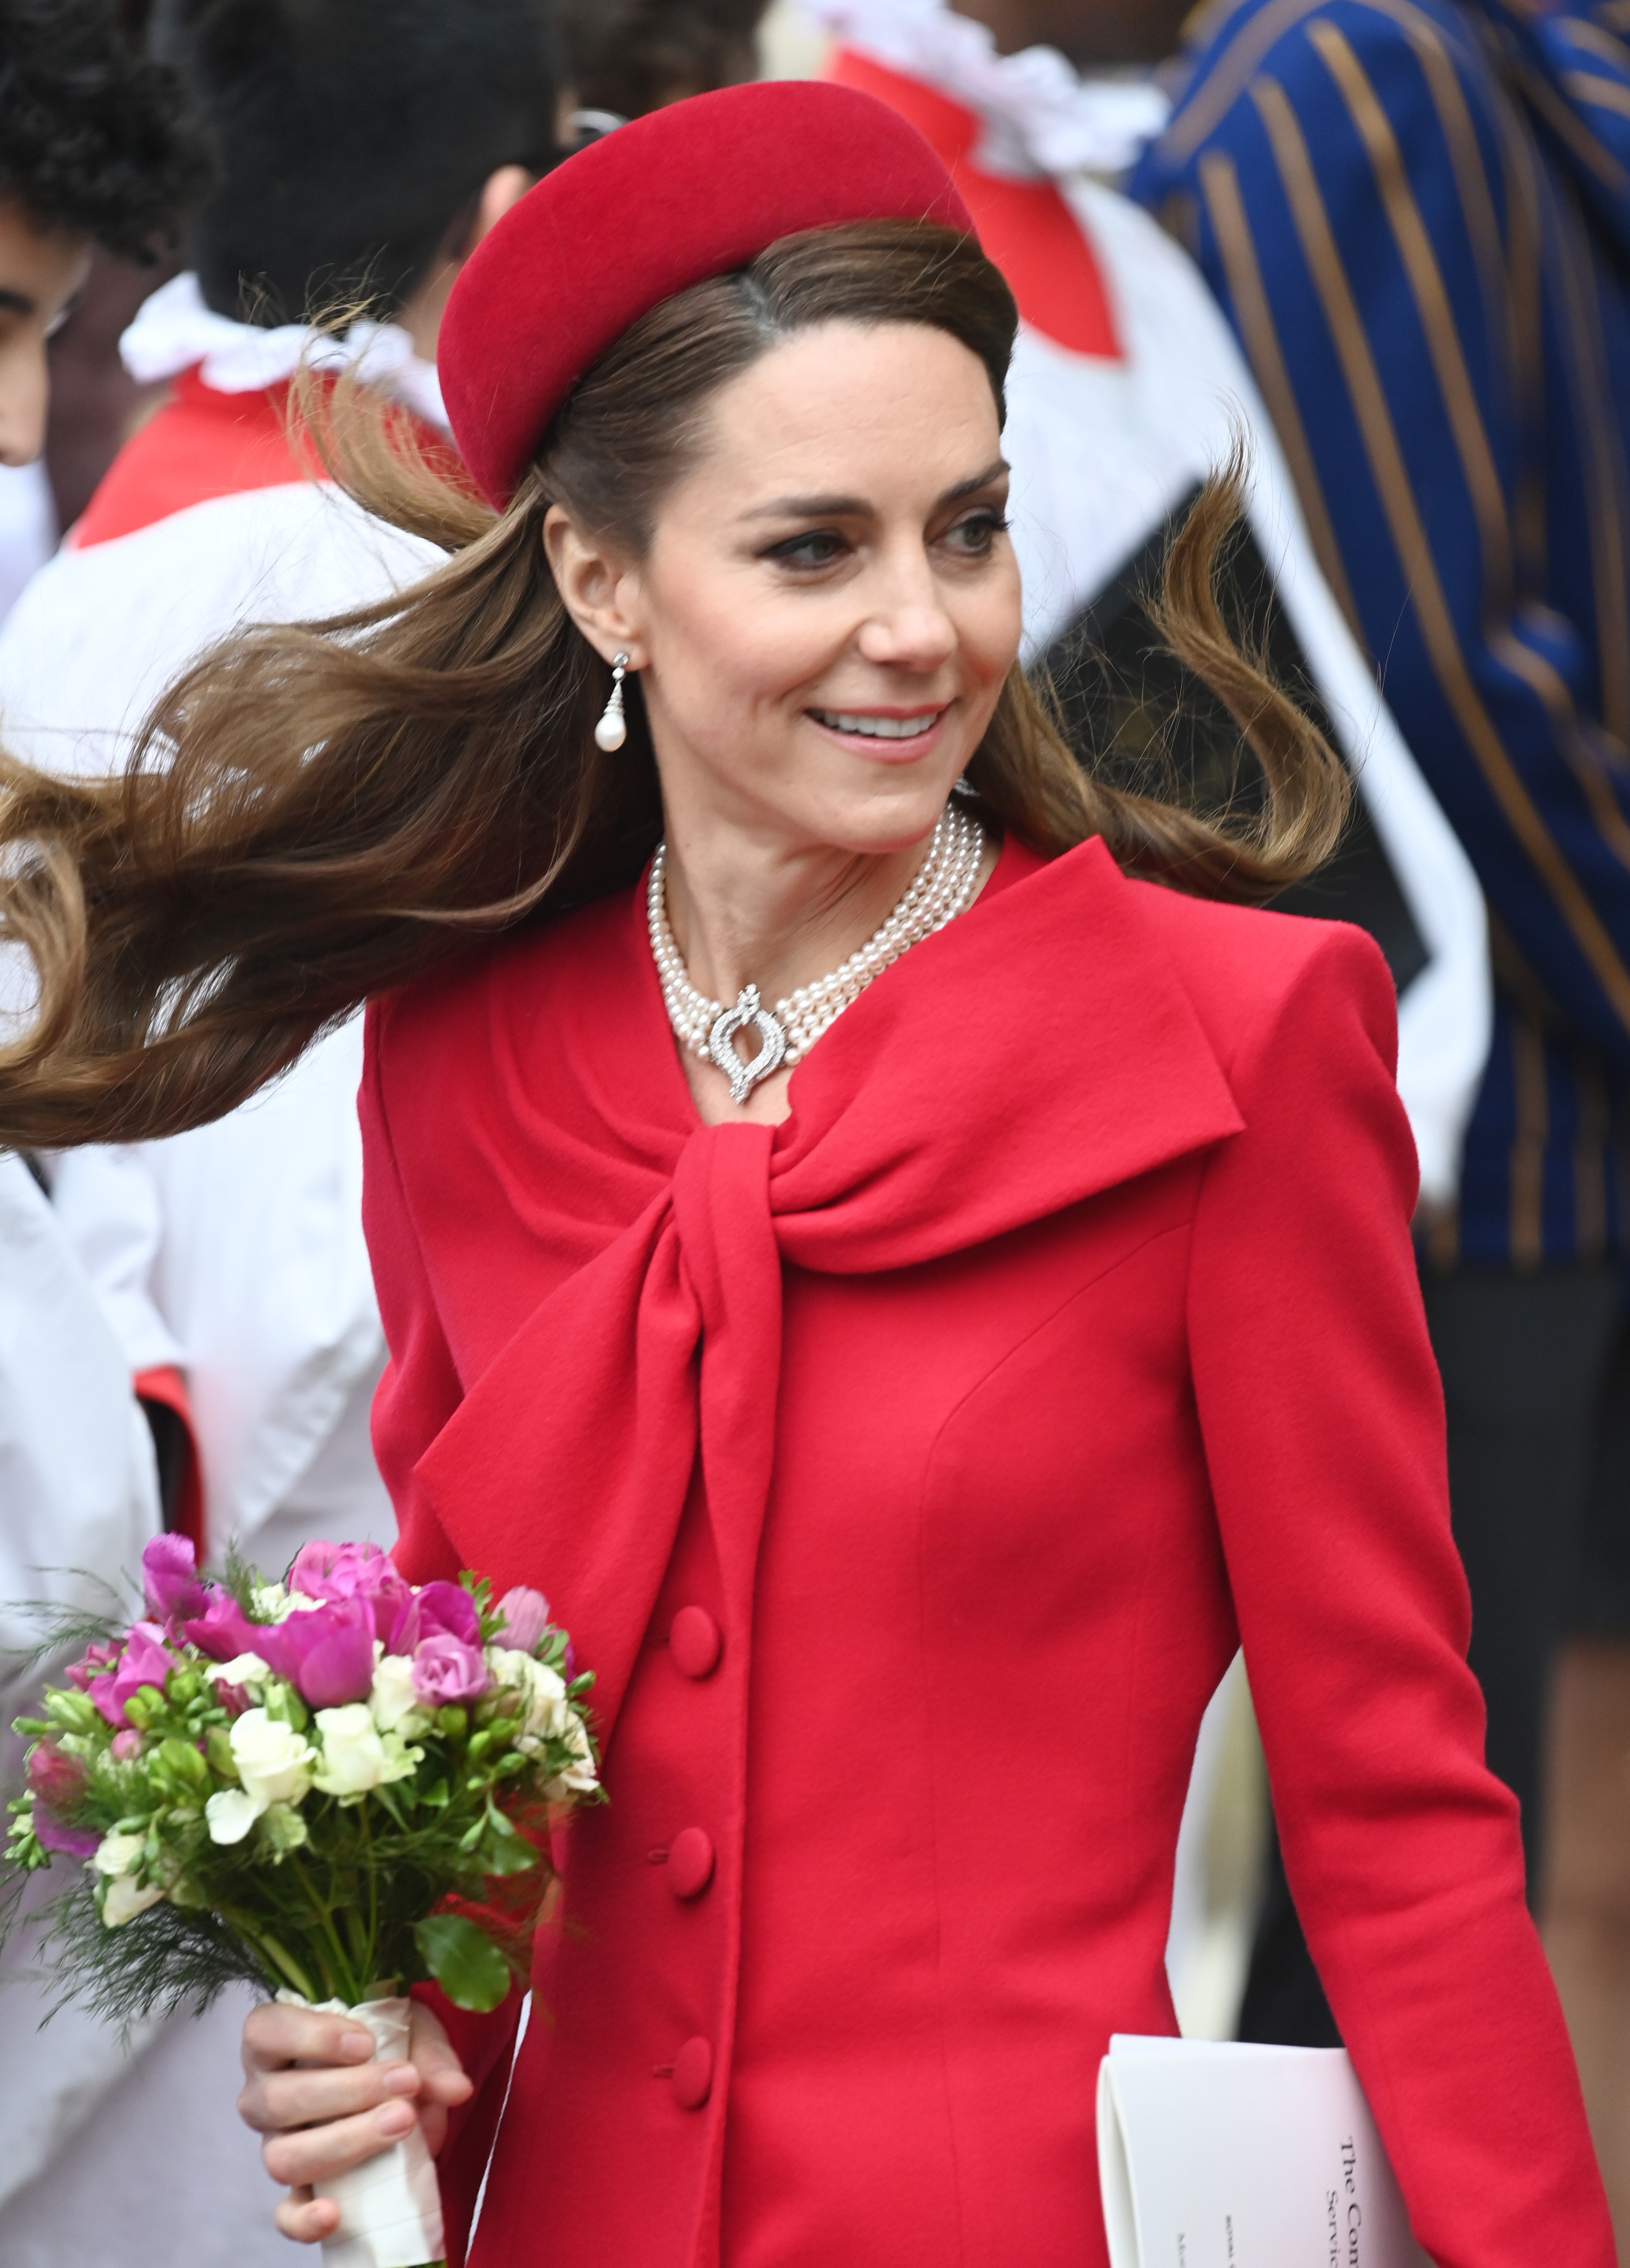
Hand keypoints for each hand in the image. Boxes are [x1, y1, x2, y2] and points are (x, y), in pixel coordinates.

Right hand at [238, 1997, 473, 2244]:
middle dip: (347, 2091)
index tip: (366, 2043)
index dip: (310, 2036)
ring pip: (284, 2156)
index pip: (265, 2031)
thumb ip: (429, 2053)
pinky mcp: (297, 2191)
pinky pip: (287, 2214)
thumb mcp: (411, 2030)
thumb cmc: (389, 2045)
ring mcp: (277, 2145)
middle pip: (279, 2099)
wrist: (396, 2087)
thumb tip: (455, 2088)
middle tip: (405, 2082)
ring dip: (346, 2141)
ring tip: (402, 2123)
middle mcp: (264, 2095)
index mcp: (275, 2042)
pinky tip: (334, 2213)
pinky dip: (304, 2220)